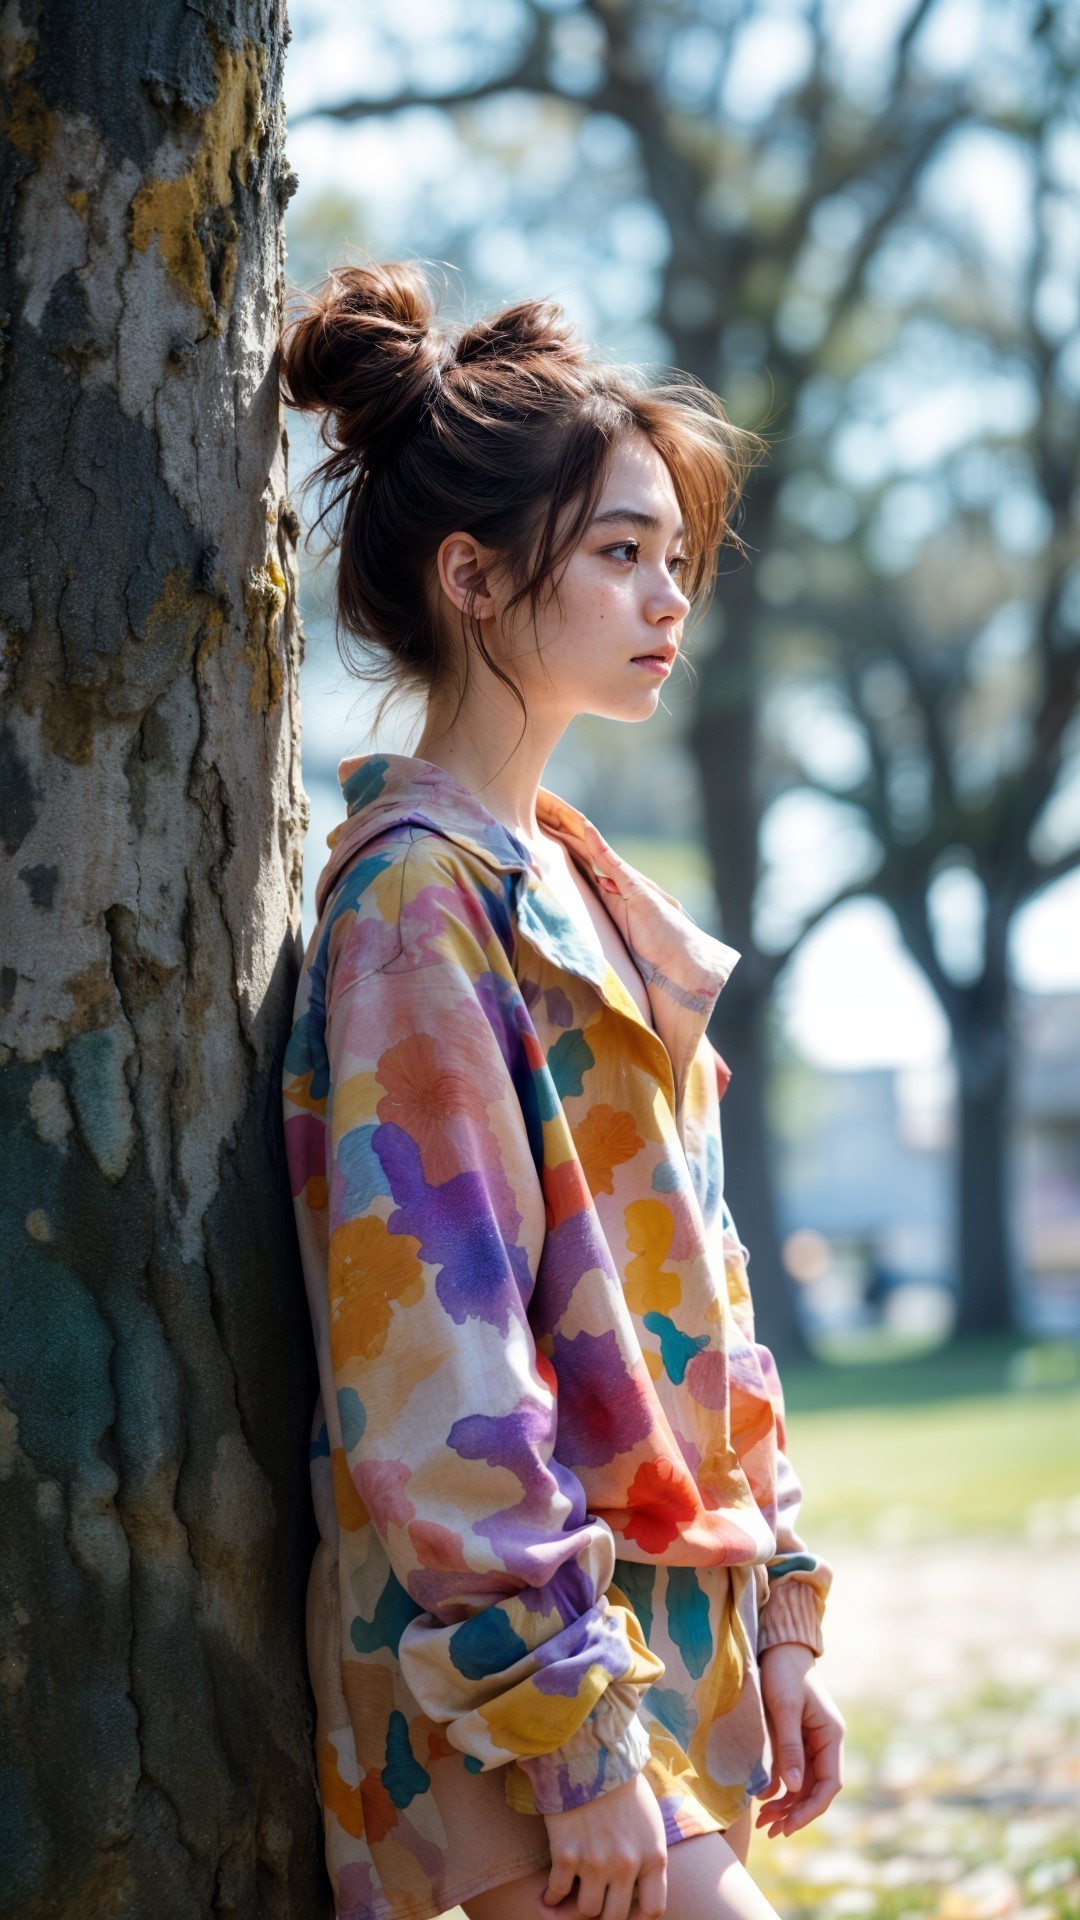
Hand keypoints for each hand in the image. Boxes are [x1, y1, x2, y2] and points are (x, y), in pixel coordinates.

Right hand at [542, 1769, 667, 1919]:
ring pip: (586, 1911)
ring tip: (571, 1897)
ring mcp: (595, 1862)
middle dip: (603, 1914)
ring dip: (576, 1908)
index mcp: (653, 1856)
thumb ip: (647, 1856)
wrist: (591, 1752)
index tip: (624, 1912)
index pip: (653, 1910)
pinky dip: (550, 1898)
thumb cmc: (622, 1784)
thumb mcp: (649, 1822)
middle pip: (615, 1916)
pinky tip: (548, 1894)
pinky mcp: (565, 1854)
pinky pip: (557, 1893)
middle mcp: (626, 1865)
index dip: (638, 1918)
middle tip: (594, 1902)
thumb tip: (635, 1887)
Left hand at [755, 1642, 844, 1837]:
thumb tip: (791, 1789)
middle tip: (770, 1830)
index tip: (789, 1825)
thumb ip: (789, 1747)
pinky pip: (791, 1772)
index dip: (811, 1809)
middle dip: (795, 1812)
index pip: (829, 1784)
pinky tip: (763, 1802)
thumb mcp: (784, 1707)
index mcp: (831, 1737)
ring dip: (786, 1805)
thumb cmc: (783, 1672)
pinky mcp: (795, 1740)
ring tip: (764, 1824)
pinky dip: (779, 1789)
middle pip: (815, 1789)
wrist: (779, 1646)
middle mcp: (825, 1744)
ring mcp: (811, 1743)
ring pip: (802, 1785)